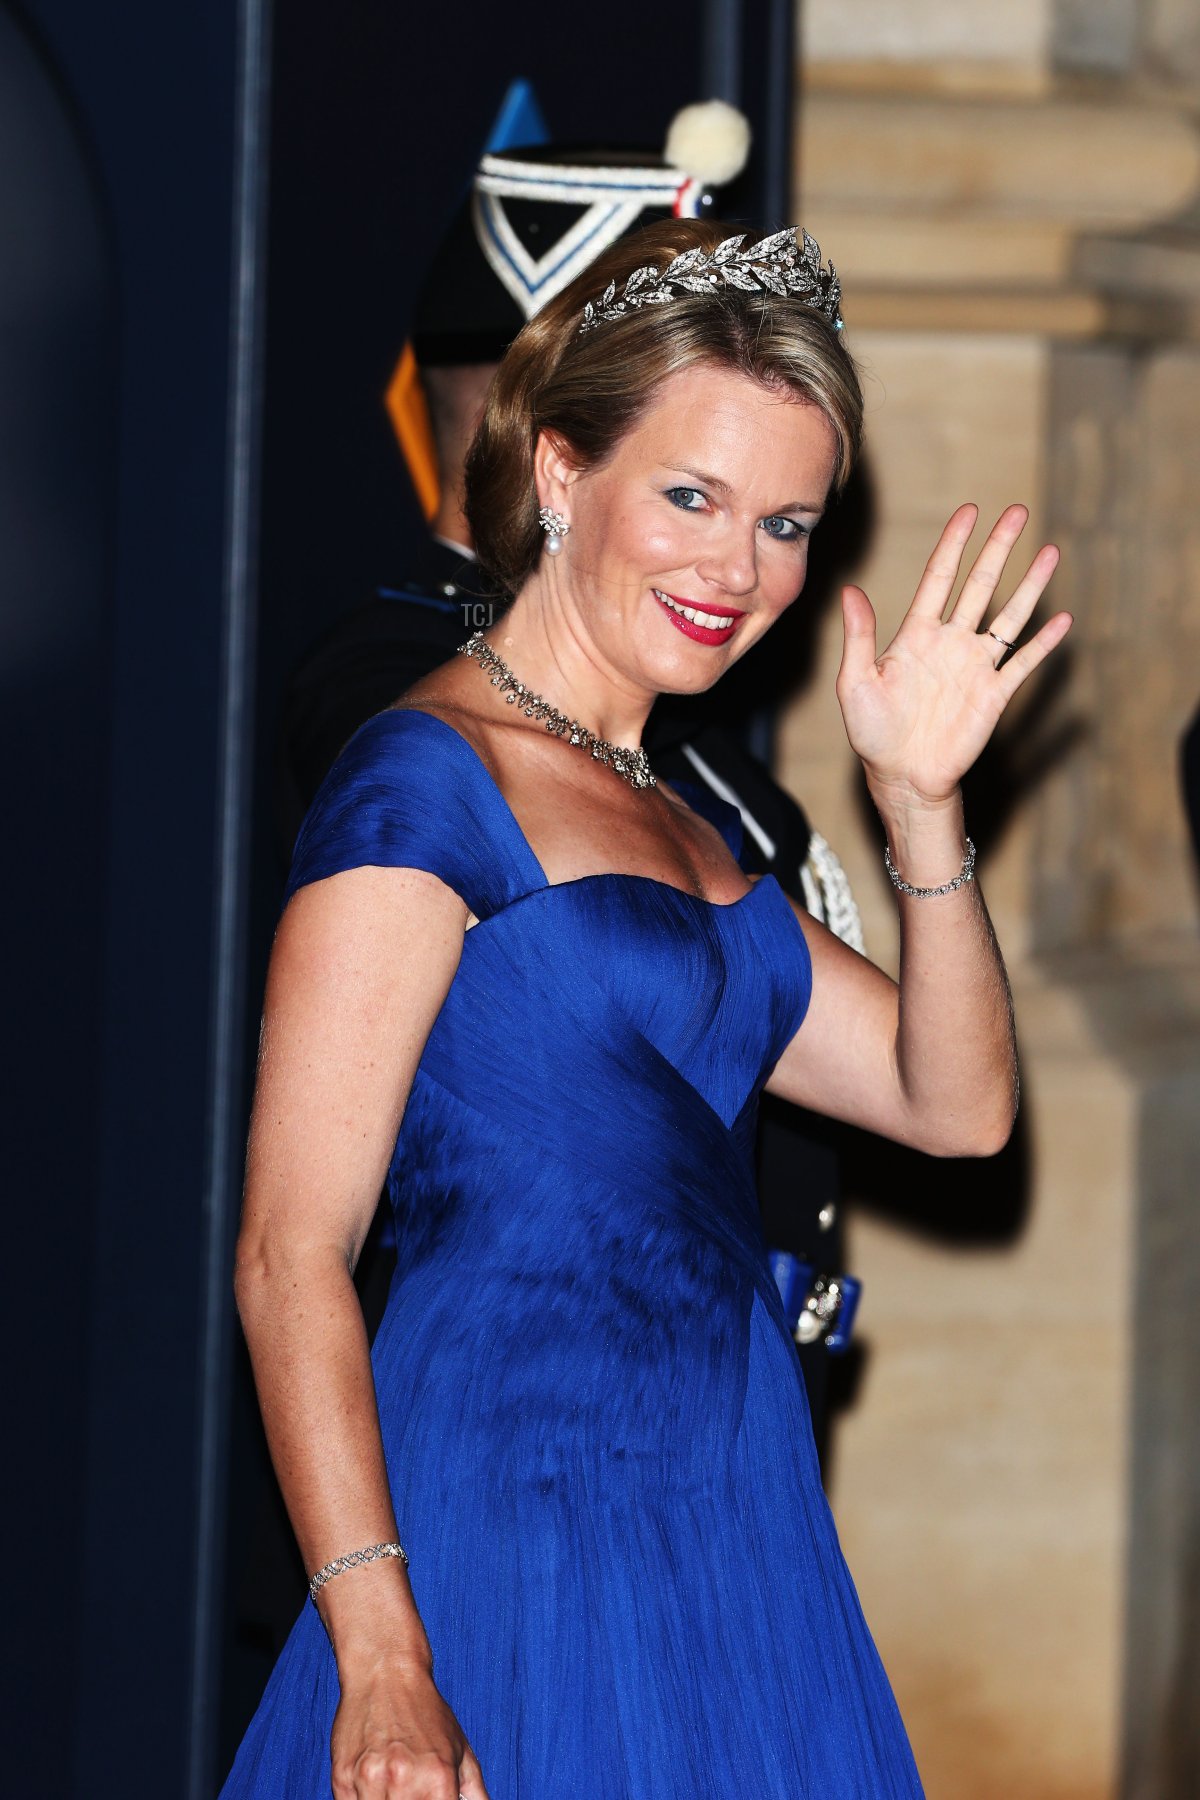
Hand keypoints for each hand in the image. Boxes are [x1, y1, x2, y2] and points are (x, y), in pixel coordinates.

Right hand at [330, 1656, 488, 1799]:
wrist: (385, 1671)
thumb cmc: (424, 1710)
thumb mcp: (460, 1748)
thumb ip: (473, 1791)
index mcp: (439, 1778)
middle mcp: (404, 1781)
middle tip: (412, 1789)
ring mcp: (369, 1780)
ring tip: (393, 1785)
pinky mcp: (341, 1777)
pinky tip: (372, 1784)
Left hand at [835, 503, 1071, 810]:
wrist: (901, 777)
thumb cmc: (872, 733)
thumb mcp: (855, 682)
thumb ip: (859, 636)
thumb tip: (850, 590)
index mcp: (916, 634)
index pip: (939, 577)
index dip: (954, 544)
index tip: (969, 512)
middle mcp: (950, 643)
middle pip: (980, 585)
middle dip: (999, 548)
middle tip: (1018, 512)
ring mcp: (975, 666)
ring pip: (1009, 616)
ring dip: (1030, 585)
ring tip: (1050, 552)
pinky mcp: (994, 695)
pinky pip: (1023, 663)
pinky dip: (1043, 643)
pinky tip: (1062, 619)